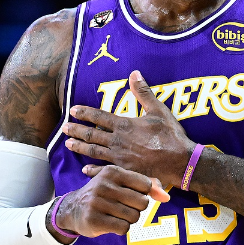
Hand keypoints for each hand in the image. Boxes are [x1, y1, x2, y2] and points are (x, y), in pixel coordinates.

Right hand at [50, 165, 169, 240]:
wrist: (73, 209)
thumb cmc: (104, 194)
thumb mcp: (121, 183)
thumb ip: (146, 186)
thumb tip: (166, 197)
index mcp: (113, 171)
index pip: (145, 185)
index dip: (143, 194)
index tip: (132, 194)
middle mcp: (104, 184)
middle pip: (142, 202)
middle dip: (137, 208)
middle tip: (123, 206)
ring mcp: (97, 202)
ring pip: (134, 217)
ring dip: (129, 219)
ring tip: (116, 214)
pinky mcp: (94, 220)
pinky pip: (123, 228)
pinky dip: (121, 228)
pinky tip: (111, 223)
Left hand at [62, 70, 194, 186]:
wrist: (179, 161)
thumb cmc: (171, 135)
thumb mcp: (158, 109)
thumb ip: (143, 92)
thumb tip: (134, 73)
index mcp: (124, 125)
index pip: (99, 117)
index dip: (85, 113)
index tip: (72, 110)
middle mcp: (118, 141)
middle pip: (92, 134)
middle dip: (76, 130)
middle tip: (64, 128)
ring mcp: (120, 158)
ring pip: (94, 151)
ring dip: (80, 147)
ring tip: (68, 144)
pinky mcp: (125, 171)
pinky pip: (104, 171)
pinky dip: (93, 170)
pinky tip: (85, 170)